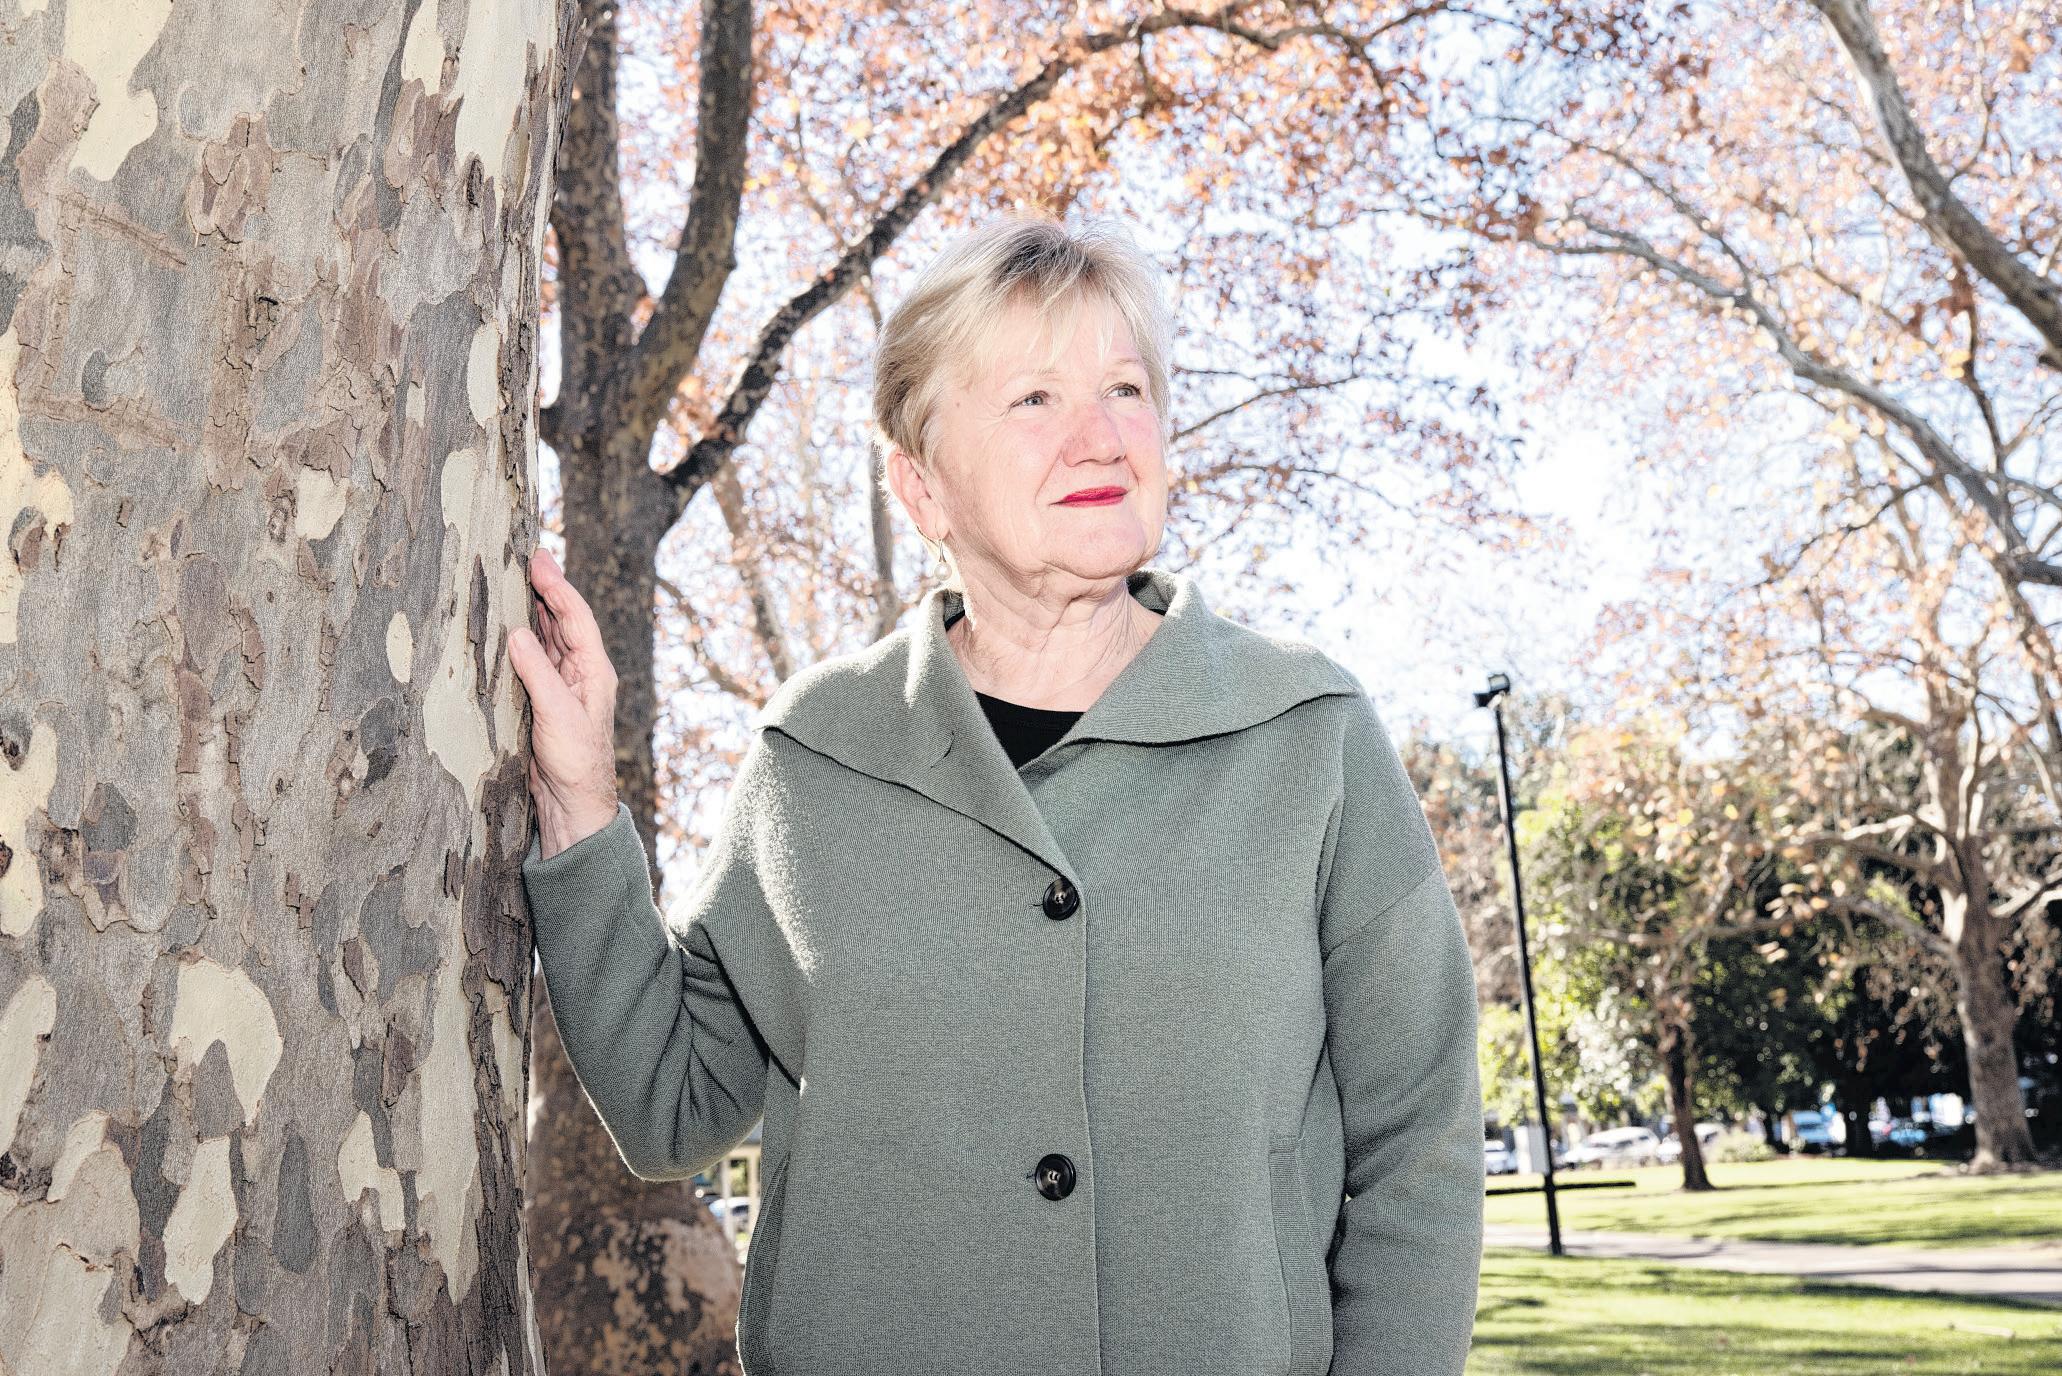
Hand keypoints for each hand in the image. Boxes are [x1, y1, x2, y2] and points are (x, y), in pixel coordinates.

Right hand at [508, 546, 620, 858]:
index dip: (557, 585)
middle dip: (544, 588)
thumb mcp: (558, 715)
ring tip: (512, 577)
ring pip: (545, 636)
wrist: (571, 803)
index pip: (575, 617)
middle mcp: (580, 671)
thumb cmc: (576, 763)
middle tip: (522, 555)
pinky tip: (504, 623)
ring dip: (531, 608)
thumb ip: (538, 673)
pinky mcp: (542, 698)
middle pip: (560, 620)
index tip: (538, 558)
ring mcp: (561, 684)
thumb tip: (516, 633)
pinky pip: (530, 658)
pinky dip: (519, 637)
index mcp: (594, 670)